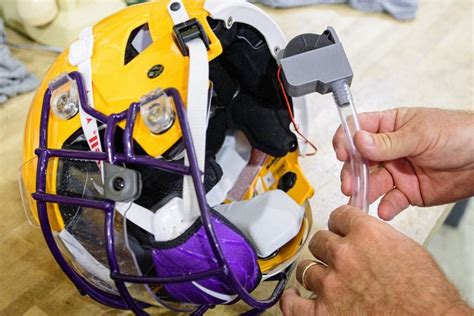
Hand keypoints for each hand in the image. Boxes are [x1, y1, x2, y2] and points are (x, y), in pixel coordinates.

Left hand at [279, 205, 470, 314]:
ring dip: (317, 272)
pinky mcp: (323, 313)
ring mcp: (331, 285)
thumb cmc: (427, 296)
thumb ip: (379, 238)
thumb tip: (365, 238)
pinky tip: (296, 297)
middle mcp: (345, 255)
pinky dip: (293, 300)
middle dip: (329, 247)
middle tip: (337, 257)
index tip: (340, 228)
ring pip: (307, 268)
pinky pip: (294, 304)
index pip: (339, 215)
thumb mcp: (408, 251)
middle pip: (320, 240)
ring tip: (326, 279)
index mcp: (367, 234)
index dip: (340, 222)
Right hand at [333, 107, 473, 219]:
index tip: (342, 153)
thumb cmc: (459, 134)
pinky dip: (386, 206)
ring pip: (371, 183)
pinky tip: (385, 209)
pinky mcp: (407, 192)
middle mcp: (389, 149)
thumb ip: (388, 142)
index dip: (346, 140)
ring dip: (364, 191)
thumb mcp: (421, 134)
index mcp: (389, 126)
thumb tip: (358, 141)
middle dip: (351, 172)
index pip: (358, 129)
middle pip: (359, 160)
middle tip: (349, 184)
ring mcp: (397, 171)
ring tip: (360, 199)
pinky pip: (390, 200)